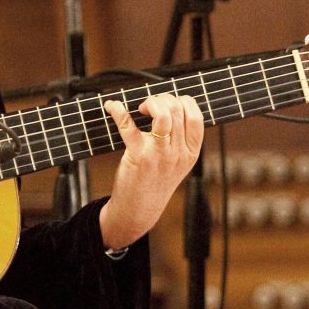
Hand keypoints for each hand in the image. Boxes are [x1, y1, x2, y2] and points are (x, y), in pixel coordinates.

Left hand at [98, 94, 203, 250]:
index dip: (182, 101)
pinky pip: (129, 126)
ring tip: (140, 109)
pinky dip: (118, 111)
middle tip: (148, 107)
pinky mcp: (138, 156)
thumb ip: (180, 139)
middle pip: (177, 110)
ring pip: (162, 115)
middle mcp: (178, 152)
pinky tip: (112, 106)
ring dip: (150, 102)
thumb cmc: (156, 180)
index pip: (196, 116)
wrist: (140, 208)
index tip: (168, 104)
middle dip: (162, 99)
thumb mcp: (178, 162)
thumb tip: (169, 106)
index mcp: (191, 152)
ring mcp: (159, 154)